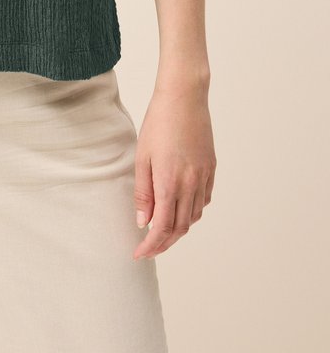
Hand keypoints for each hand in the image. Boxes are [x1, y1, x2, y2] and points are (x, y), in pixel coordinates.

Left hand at [132, 83, 215, 260]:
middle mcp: (191, 184)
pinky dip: (192, 212)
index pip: (162, 227)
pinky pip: (204, 200)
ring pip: (194, 217)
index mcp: (170, 183)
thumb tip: (143, 221)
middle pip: (180, 227)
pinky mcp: (211, 169)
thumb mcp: (142, 157)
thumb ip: (143, 192)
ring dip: (179, 229)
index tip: (140, 254)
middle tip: (148, 247)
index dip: (151, 245)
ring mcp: (204, 177)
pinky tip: (181, 209)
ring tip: (163, 231)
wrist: (185, 98)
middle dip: (164, 242)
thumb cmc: (158, 123)